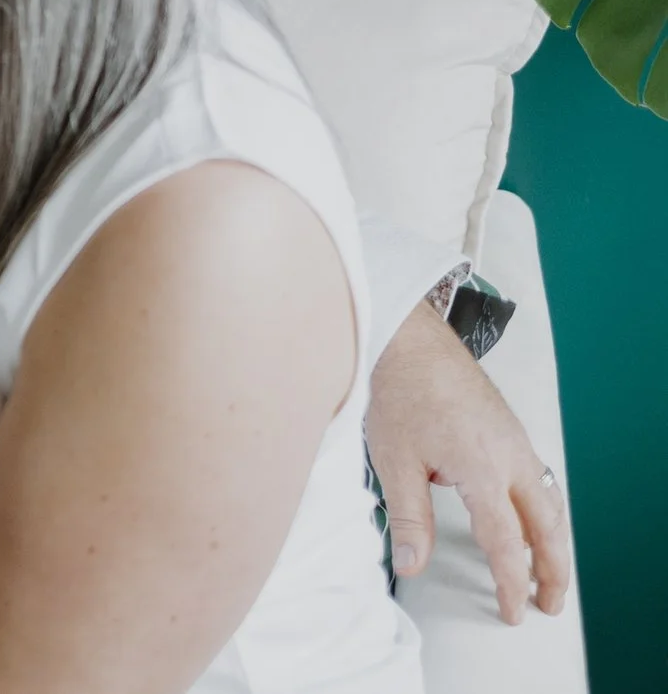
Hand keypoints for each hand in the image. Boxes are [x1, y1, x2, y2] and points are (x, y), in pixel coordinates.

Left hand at [368, 299, 570, 623]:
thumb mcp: (394, 461)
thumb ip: (409, 518)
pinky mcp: (510, 429)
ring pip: (550, 502)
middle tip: (548, 604)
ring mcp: (515, 441)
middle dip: (552, 570)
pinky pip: (540, 479)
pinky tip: (533, 520)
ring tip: (547, 573)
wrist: (409, 339)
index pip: (506, 543)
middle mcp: (510, 457)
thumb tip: (411, 564)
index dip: (510, 583)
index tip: (512, 610)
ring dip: (554, 542)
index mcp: (482, 470)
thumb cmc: (400, 392)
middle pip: (547, 527)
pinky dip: (545, 511)